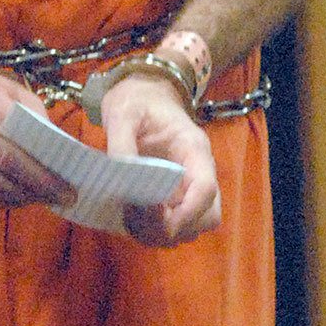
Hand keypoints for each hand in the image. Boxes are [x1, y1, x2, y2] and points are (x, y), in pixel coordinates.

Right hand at [0, 65, 75, 212]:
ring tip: (42, 198)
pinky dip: (1, 201)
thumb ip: (35, 117)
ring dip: (21, 197)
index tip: (68, 184)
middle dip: (37, 186)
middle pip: (3, 163)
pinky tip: (19, 197)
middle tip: (62, 197)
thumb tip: (57, 155)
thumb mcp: (13, 91)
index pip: (15, 137)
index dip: (43, 166)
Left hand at [99, 72, 220, 245]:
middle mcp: (198, 173)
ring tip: (132, 216)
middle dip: (173, 227)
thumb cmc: (137, 99)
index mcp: (193, 150)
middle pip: (205, 217)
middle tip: (137, 215)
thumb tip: (120, 176)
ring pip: (192, 227)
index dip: (185, 211)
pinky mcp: (174, 197)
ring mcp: (188, 187)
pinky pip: (174, 225)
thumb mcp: (124, 112)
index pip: (205, 190)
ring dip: (163, 233)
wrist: (143, 93)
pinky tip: (131, 216)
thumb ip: (121, 143)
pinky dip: (155, 230)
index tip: (155, 214)